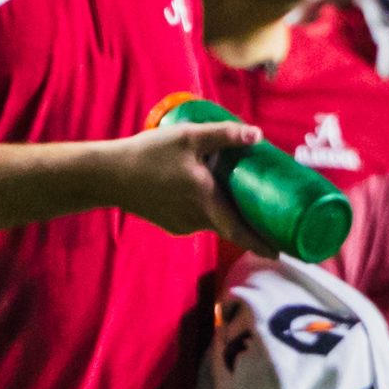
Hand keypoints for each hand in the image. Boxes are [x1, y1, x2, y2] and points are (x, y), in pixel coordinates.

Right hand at [103, 121, 270, 247]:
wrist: (108, 175)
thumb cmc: (149, 155)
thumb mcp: (188, 137)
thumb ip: (224, 135)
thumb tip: (257, 135)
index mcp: (206, 201)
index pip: (240, 232)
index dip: (261, 244)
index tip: (280, 254)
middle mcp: (196, 219)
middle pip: (229, 225)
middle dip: (249, 224)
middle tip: (270, 216)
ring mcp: (181, 224)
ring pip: (212, 219)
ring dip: (225, 211)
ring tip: (236, 193)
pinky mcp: (169, 222)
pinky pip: (196, 217)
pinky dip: (206, 209)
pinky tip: (203, 190)